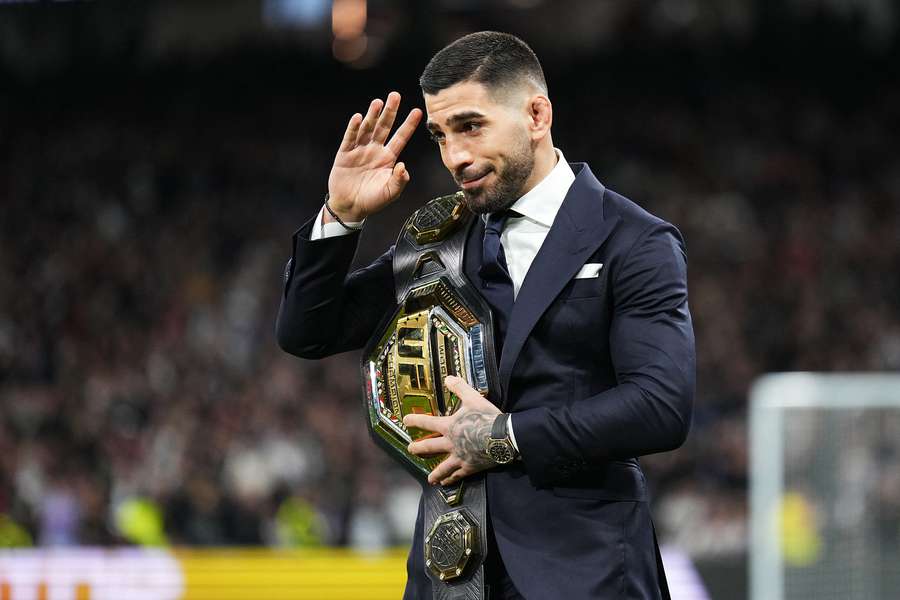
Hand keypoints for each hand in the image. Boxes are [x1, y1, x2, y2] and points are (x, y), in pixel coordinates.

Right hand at [327, 91, 422, 221]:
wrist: (350, 207)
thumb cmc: (372, 201)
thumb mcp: (390, 193)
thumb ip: (399, 181)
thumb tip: (403, 166)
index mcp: (388, 158)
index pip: (400, 137)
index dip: (408, 125)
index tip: (417, 110)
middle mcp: (375, 150)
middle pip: (384, 127)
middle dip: (390, 111)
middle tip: (395, 95)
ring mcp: (360, 150)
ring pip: (367, 129)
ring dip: (372, 115)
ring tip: (378, 102)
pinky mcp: (345, 154)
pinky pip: (350, 138)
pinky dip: (354, 128)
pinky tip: (358, 117)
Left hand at [404, 376, 501, 485]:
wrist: (503, 437)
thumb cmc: (487, 417)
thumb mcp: (473, 398)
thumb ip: (460, 388)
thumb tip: (448, 378)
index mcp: (449, 426)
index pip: (428, 423)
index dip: (415, 421)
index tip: (405, 421)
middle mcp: (451, 444)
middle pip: (430, 447)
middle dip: (418, 448)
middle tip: (410, 449)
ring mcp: (459, 457)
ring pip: (442, 468)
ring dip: (434, 473)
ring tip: (429, 479)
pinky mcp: (470, 467)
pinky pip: (457, 475)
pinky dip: (451, 479)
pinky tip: (447, 483)